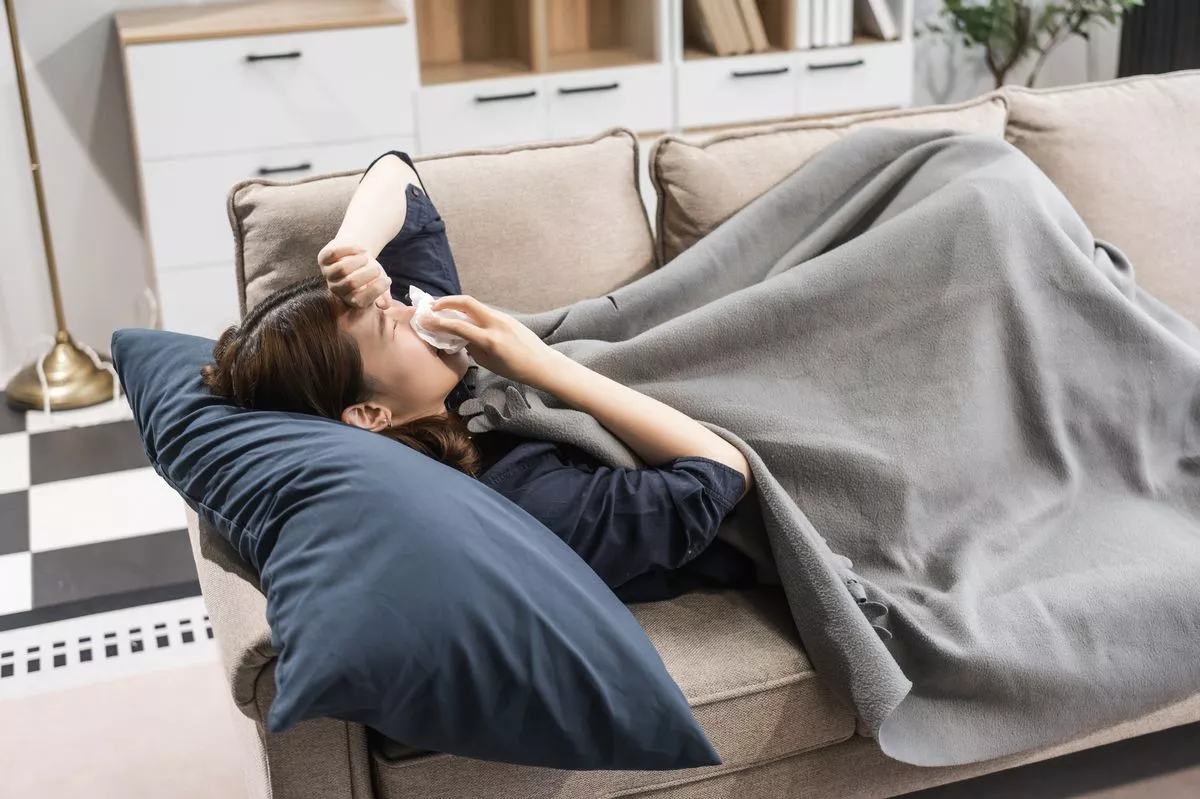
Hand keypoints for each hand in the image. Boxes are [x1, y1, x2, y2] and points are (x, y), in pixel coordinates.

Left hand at [317, 240, 391, 308]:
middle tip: (376, 268)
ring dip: (360, 260)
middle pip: (352, 283)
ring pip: (343, 268)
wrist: (355, 252)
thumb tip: (385, 305)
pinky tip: (360, 249)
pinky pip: (335, 254)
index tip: (387, 280)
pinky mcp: (323, 260)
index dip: (376, 290)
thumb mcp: (378, 282)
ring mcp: (327, 274)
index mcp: (349, 299)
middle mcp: (336, 289)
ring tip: (367, 258)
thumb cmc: (368, 270)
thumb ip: (383, 294)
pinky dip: (350, 249)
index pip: (360, 300)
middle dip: (369, 273)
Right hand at [422, 296, 559, 385]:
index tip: (424, 320)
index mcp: (490, 340)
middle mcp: (495, 323)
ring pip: (475, 305)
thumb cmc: (515, 369)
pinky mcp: (506, 317)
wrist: (542, 363)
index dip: (438, 322)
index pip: (458, 326)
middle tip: (433, 307)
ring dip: (458, 306)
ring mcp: (502, 317)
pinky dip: (470, 313)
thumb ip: (472, 347)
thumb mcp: (488, 362)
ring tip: (444, 312)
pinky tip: (464, 320)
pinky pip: (484, 311)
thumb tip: (460, 337)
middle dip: (447, 301)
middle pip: (467, 302)